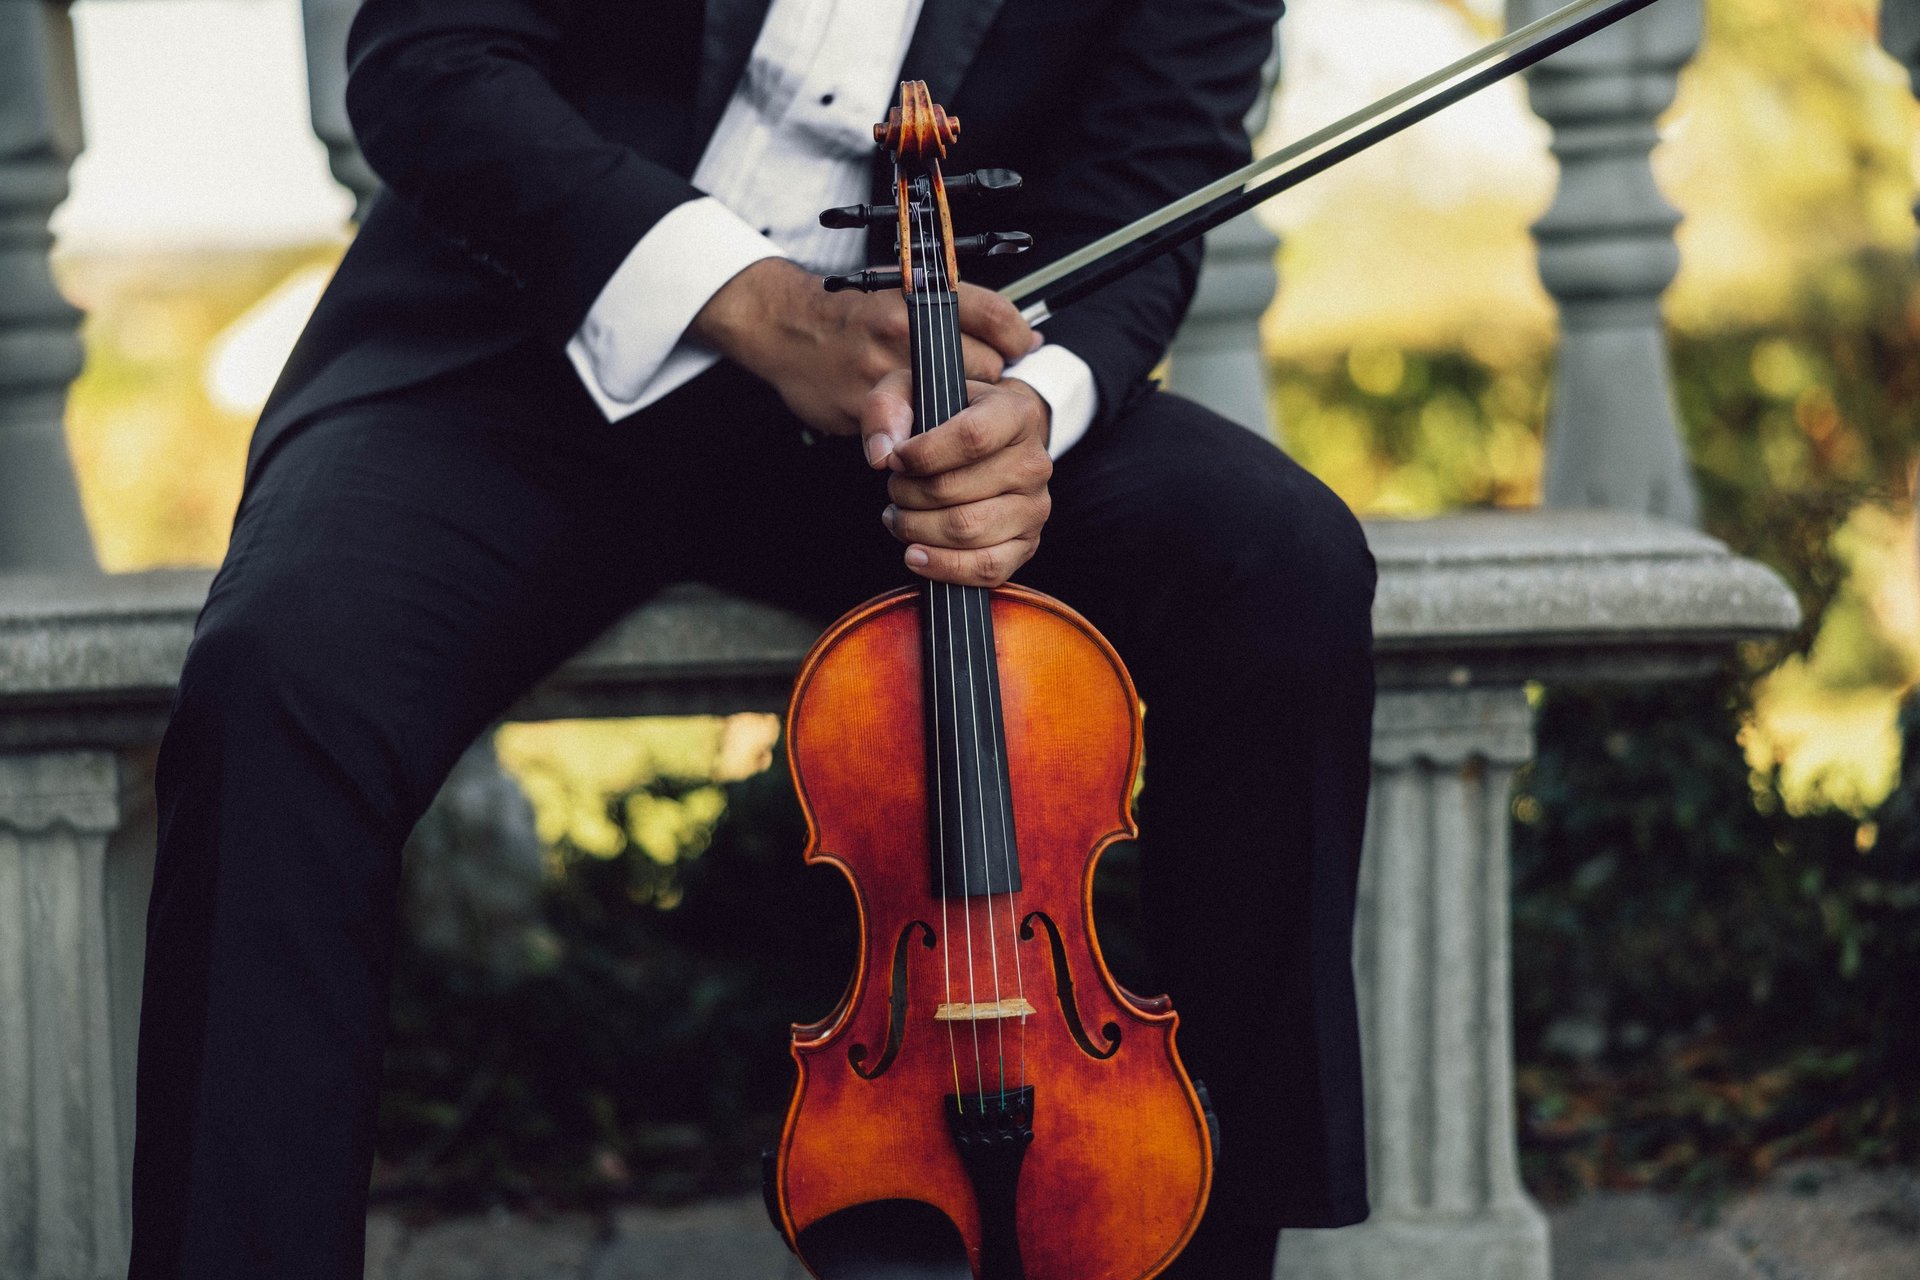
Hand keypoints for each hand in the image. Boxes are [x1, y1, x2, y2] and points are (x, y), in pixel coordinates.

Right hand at [692, 258, 1037, 436]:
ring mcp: (887, 369)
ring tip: (950, 409)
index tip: (1023, 351)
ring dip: (962, 415)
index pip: (995, 315)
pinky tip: (919, 424)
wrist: (786, 327)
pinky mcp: (867, 407)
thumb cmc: (852, 314)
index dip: (1018, 338)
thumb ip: (960, 313)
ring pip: (956, 405)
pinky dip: (927, 435)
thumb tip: (1025, 339)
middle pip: (986, 367)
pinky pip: (917, 433)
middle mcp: (907, 330)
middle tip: (982, 389)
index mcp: (919, 296)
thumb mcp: (902, 292)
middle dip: (991, 383)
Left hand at [864, 373, 1052, 586]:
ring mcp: (1034, 507)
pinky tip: (915, 554)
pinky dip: (943, 567)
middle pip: (957, 490)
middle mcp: (1034, 462)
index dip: (922, 454)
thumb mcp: (914, 392)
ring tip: (899, 516)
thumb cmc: (947, 416)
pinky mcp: (1026, 545)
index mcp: (1016, 414)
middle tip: (894, 487)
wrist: (990, 442)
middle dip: (908, 493)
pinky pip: (987, 568)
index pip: (971, 437)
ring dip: (917, 529)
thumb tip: (881, 456)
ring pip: (967, 531)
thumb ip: (888, 408)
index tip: (895, 459)